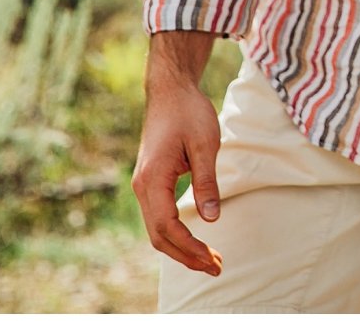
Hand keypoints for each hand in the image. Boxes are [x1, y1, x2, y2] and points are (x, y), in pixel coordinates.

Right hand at [131, 47, 224, 276]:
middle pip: (159, 236)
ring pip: (157, 230)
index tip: (213, 258)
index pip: (167, 226)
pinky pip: (159, 218)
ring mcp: (144, 186)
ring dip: (182, 248)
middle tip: (217, 268)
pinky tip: (195, 240)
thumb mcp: (206, 144)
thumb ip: (206, 182)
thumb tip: (210, 219)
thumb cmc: (188, 112)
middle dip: (186, 256)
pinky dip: (176, 234)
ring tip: (210, 260)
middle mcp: (142, 187)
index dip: (190, 246)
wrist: (170, 90)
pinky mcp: (151, 183)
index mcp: (153, 179)